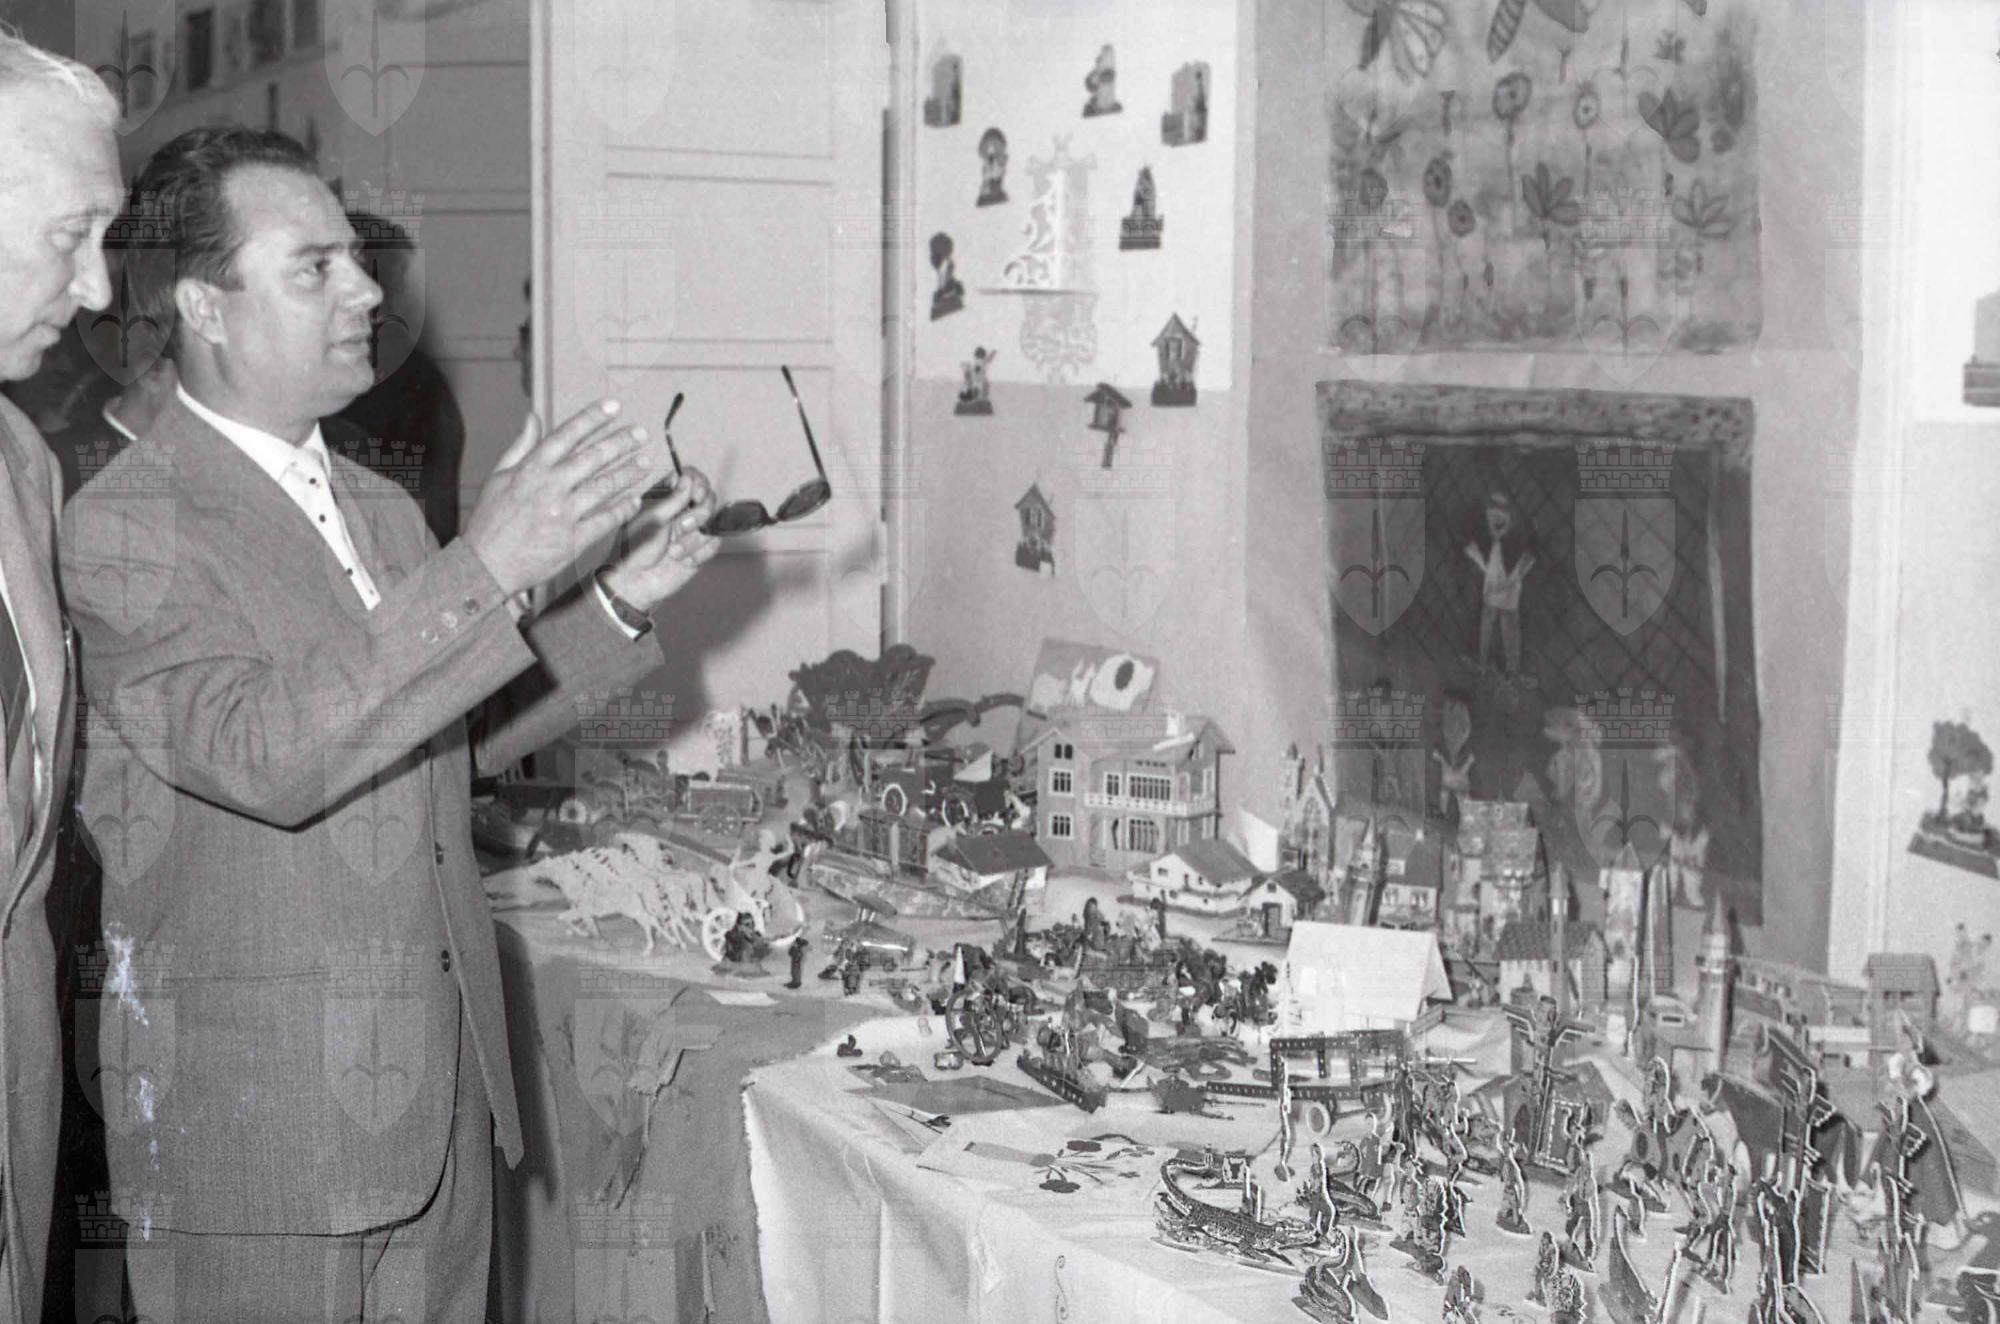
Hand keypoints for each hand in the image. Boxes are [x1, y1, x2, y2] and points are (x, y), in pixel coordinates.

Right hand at [461, 400, 672, 598]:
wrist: (486, 565)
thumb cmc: (491, 520)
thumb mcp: (499, 477)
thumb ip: (521, 445)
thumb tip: (534, 417)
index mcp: (530, 470)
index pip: (567, 435)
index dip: (592, 417)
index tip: (614, 406)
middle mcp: (549, 488)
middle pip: (592, 458)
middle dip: (621, 442)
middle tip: (641, 434)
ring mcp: (562, 515)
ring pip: (604, 487)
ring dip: (628, 473)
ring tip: (645, 463)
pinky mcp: (572, 541)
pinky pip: (605, 521)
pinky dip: (623, 509)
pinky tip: (635, 500)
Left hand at [599, 464, 720, 610]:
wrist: (632, 583)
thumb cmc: (632, 548)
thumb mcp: (650, 520)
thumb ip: (672, 500)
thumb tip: (688, 479)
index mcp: (666, 497)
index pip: (691, 478)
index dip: (699, 483)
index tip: (696, 494)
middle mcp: (681, 510)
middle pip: (708, 498)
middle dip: (699, 513)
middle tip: (682, 527)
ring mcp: (691, 531)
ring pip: (712, 523)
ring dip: (694, 539)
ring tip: (673, 552)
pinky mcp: (699, 550)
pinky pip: (713, 545)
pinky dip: (700, 553)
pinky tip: (682, 561)